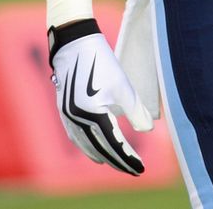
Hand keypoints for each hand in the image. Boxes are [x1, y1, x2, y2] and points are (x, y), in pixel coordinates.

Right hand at [49, 20, 152, 174]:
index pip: (114, 144)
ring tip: (113, 161)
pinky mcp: (64, 109)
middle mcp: (77, 120)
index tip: (141, 168)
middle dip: (117, 161)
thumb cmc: (101, 61)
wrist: (75, 43)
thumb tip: (147, 129)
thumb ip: (135, 109)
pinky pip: (75, 136)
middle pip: (100, 149)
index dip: (128, 158)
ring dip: (101, 155)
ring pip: (85, 145)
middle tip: (132, 170)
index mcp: (92, 114)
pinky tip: (91, 146)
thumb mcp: (122, 85)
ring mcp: (68, 116)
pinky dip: (85, 145)